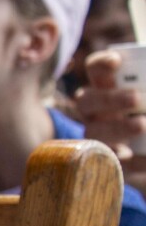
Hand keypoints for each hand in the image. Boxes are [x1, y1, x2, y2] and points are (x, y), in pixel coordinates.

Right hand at [77, 50, 145, 175]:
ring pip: (94, 133)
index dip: (100, 64)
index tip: (116, 62)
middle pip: (87, 101)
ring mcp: (98, 138)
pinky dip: (136, 160)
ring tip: (142, 125)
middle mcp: (95, 112)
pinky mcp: (109, 163)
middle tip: (135, 98)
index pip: (95, 70)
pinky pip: (116, 163)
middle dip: (109, 99)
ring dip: (118, 128)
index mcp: (107, 88)